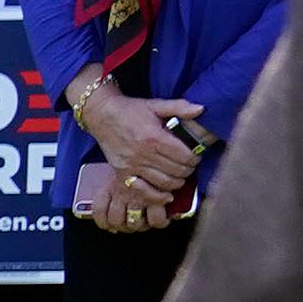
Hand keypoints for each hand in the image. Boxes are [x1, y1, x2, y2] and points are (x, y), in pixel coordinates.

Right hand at [78, 79, 201, 196]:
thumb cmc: (130, 110)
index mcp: (154, 137)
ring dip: (178, 181)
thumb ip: (179, 107)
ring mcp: (132, 165)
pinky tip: (167, 194)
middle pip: (178, 171)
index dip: (195, 157)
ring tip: (179, 174)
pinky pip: (144, 191)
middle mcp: (143, 154)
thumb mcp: (156, 105)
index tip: (195, 154)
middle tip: (189, 164)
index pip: (185, 156)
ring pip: (165, 183)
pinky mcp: (122, 173)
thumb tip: (201, 109)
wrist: (101, 114)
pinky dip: (158, 196)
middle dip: (189, 169)